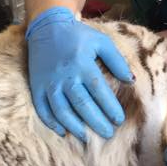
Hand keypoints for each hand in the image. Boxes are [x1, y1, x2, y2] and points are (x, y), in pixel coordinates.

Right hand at [26, 7, 132, 140]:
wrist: (46, 28)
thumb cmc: (78, 36)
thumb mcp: (101, 42)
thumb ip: (116, 61)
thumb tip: (130, 81)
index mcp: (82, 64)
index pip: (99, 91)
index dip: (110, 108)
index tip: (119, 120)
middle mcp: (65, 76)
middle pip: (82, 105)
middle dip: (96, 122)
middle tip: (108, 134)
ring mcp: (49, 83)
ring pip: (62, 111)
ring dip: (75, 126)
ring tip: (86, 138)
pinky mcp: (36, 87)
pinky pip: (42, 109)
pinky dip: (51, 123)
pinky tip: (62, 132)